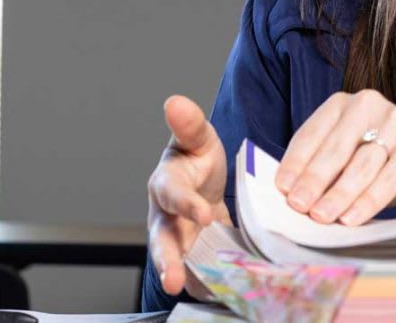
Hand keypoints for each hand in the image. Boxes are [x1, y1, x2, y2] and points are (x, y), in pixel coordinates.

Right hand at [146, 94, 231, 296]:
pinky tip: (233, 295)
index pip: (172, 195)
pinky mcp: (199, 256)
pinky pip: (204, 274)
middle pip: (163, 242)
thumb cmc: (196, 159)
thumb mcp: (198, 138)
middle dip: (167, 262)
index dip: (186, 204)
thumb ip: (189, 125)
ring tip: (201, 294)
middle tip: (173, 281)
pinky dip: (214, 285)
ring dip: (189, 280)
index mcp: (166, 185)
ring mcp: (182, 241)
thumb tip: (175, 100)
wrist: (203, 181)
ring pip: (180, 264)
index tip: (203, 214)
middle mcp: (168, 218)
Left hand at [273, 89, 395, 225]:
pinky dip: (369, 200)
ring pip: (362, 163)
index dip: (296, 162)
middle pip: (336, 148)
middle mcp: (370, 105)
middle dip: (314, 180)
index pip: (312, 132)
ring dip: (339, 193)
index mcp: (344, 104)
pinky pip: (390, 176)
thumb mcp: (349, 159)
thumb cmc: (383, 163)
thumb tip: (291, 195)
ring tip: (322, 216)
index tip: (282, 189)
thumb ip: (323, 168)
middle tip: (298, 206)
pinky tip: (353, 218)